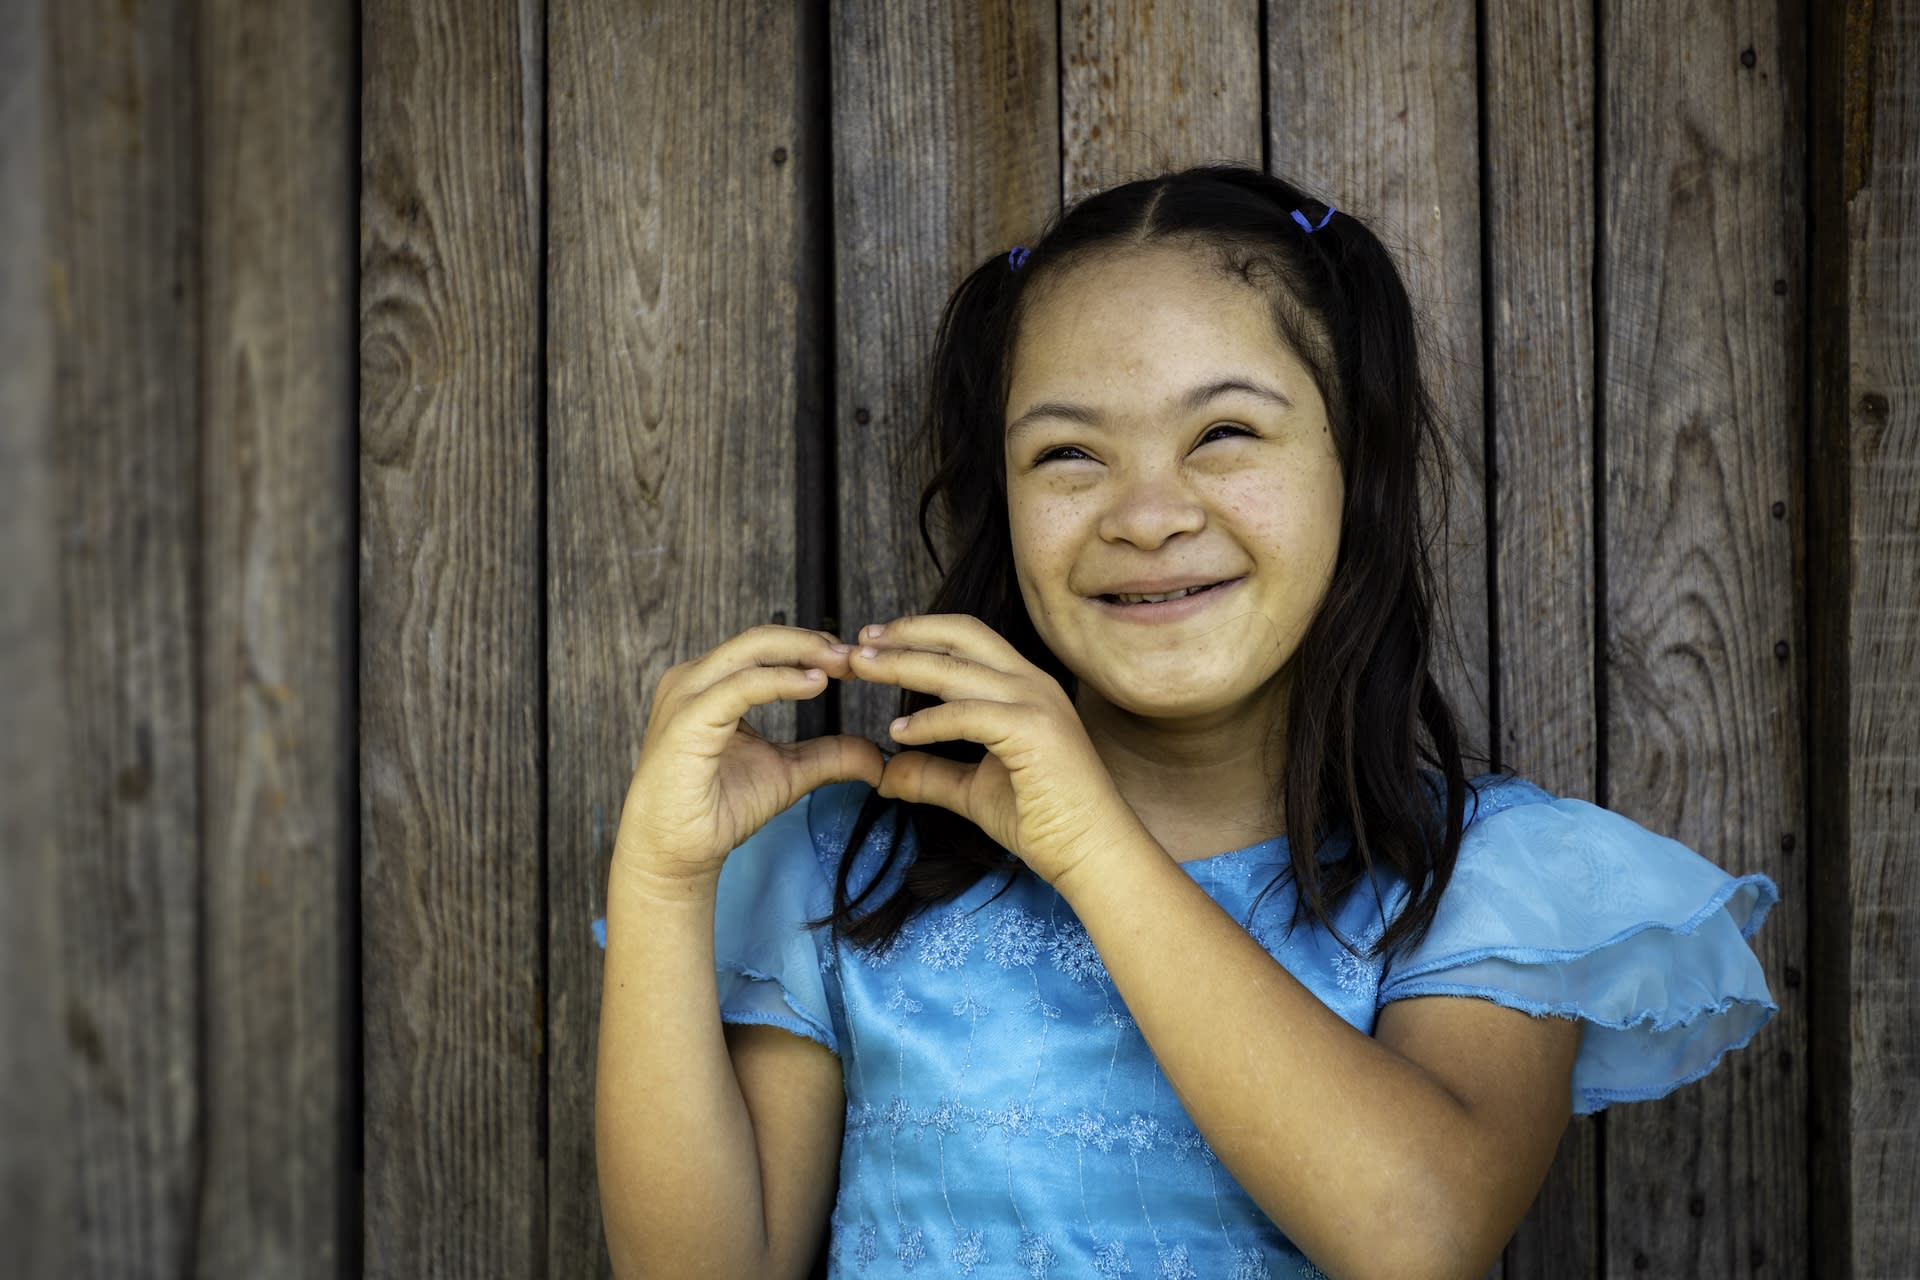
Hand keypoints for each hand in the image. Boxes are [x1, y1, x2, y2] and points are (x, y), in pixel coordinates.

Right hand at [612, 625, 884, 889]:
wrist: (676, 852)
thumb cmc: (717, 810)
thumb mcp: (787, 773)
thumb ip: (828, 756)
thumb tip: (876, 757)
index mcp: (711, 684)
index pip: (765, 647)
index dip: (812, 647)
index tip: (855, 662)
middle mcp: (693, 680)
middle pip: (760, 639)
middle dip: (812, 642)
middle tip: (856, 656)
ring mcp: (686, 696)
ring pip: (750, 651)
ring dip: (802, 652)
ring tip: (843, 664)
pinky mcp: (687, 720)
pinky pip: (740, 686)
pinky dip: (781, 680)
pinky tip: (815, 685)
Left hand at [848, 613, 1148, 888]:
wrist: (1094, 854)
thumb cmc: (1044, 821)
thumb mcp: (974, 790)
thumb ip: (931, 775)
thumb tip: (883, 774)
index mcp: (1023, 687)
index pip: (966, 639)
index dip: (918, 633)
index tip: (875, 641)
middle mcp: (1032, 684)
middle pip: (960, 636)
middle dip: (905, 634)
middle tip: (859, 643)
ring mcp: (1037, 704)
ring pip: (957, 669)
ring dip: (904, 665)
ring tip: (862, 670)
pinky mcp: (1035, 732)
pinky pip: (969, 715)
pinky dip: (930, 720)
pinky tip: (898, 732)